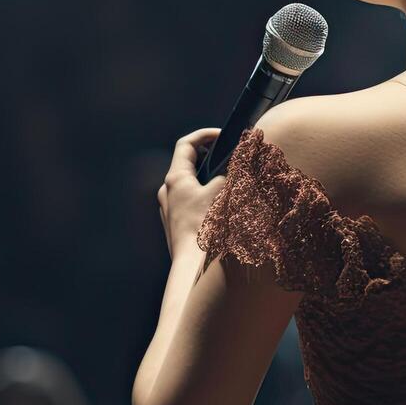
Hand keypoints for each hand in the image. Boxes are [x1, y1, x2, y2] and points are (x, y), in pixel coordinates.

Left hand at [157, 127, 224, 257]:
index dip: (205, 135)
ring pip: (191, 188)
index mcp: (175, 179)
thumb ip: (231, 173)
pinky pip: (191, 206)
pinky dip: (206, 200)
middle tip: (229, 158)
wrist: (194, 269)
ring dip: (210, 182)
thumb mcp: (224, 192)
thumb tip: (237, 168)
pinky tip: (223, 210)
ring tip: (230, 185)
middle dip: (210, 159)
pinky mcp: (177, 228)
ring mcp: (170, 212)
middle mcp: (168, 193)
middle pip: (188, 165)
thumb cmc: (207, 228)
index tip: (223, 134)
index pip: (186, 145)